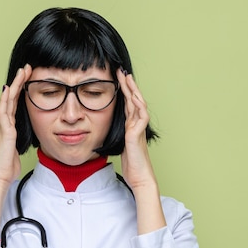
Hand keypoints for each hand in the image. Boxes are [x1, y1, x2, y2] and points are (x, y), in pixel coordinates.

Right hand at [0, 64, 32, 238]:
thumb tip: (26, 135)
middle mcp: (4, 122)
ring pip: (7, 100)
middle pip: (11, 97)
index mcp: (8, 125)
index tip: (29, 77)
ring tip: (22, 72)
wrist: (0, 175)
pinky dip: (6, 100)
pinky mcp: (4, 131)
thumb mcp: (18, 147)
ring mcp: (3, 125)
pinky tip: (10, 90)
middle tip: (26, 67)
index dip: (21, 89)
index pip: (15, 102)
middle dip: (19, 81)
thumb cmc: (8, 164)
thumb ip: (19, 138)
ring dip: (15, 85)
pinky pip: (4, 112)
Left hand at [116, 68, 155, 190]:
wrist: (140, 176)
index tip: (117, 79)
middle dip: (127, 85)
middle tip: (122, 71)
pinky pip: (140, 117)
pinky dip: (138, 107)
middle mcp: (136, 125)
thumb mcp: (120, 145)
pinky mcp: (137, 135)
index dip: (123, 91)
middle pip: (133, 100)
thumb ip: (118, 134)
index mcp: (131, 126)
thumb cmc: (132, 164)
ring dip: (133, 91)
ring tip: (128, 78)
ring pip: (138, 105)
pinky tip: (135, 98)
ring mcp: (138, 129)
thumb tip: (106, 128)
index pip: (127, 104)